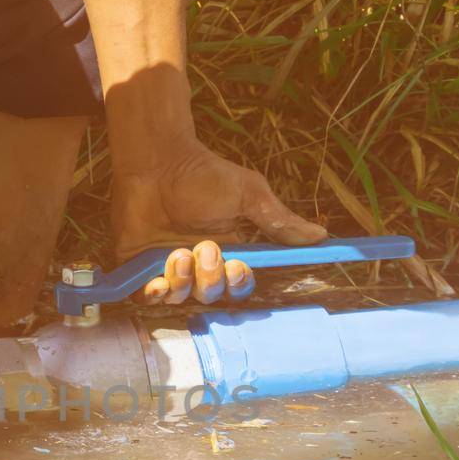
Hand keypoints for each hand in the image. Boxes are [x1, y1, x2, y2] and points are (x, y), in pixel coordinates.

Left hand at [110, 139, 325, 304]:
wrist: (157, 161)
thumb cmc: (202, 174)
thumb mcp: (249, 195)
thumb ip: (280, 221)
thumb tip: (321, 237)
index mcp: (226, 251)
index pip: (238, 285)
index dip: (239, 283)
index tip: (239, 265)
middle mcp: (197, 264)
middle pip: (211, 295)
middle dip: (210, 277)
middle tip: (205, 248)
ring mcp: (165, 266)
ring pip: (181, 298)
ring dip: (183, 279)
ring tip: (178, 251)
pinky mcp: (137, 267)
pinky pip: (147, 299)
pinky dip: (155, 294)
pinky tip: (158, 278)